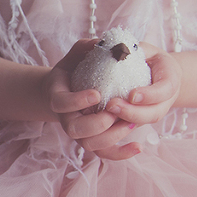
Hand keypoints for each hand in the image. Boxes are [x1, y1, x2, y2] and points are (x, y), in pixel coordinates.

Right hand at [43, 39, 140, 160]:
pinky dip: (121, 153)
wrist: (69, 90)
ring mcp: (79, 133)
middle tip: (115, 111)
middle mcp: (66, 119)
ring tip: (130, 123)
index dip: (77, 101)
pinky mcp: (93, 141)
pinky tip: (138, 147)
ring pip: (90, 145)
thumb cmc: (74, 69)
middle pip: (74, 130)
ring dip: (111, 137)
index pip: (61, 103)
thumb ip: (87, 47)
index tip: (97, 94)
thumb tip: (102, 42)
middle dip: (96, 123)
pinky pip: (104, 153)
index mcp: (58, 96)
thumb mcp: (77, 54)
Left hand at [105, 42, 180, 125]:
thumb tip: (115, 48)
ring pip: (141, 123)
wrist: (160, 76)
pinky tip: (101, 122)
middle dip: (132, 112)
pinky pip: (131, 128)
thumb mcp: (148, 50)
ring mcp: (152, 113)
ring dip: (123, 120)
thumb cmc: (151, 60)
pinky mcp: (140, 120)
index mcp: (170, 81)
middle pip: (153, 114)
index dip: (150, 95)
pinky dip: (118, 128)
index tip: (133, 95)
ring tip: (105, 113)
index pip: (164, 91)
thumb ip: (136, 51)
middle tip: (112, 105)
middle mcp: (164, 102)